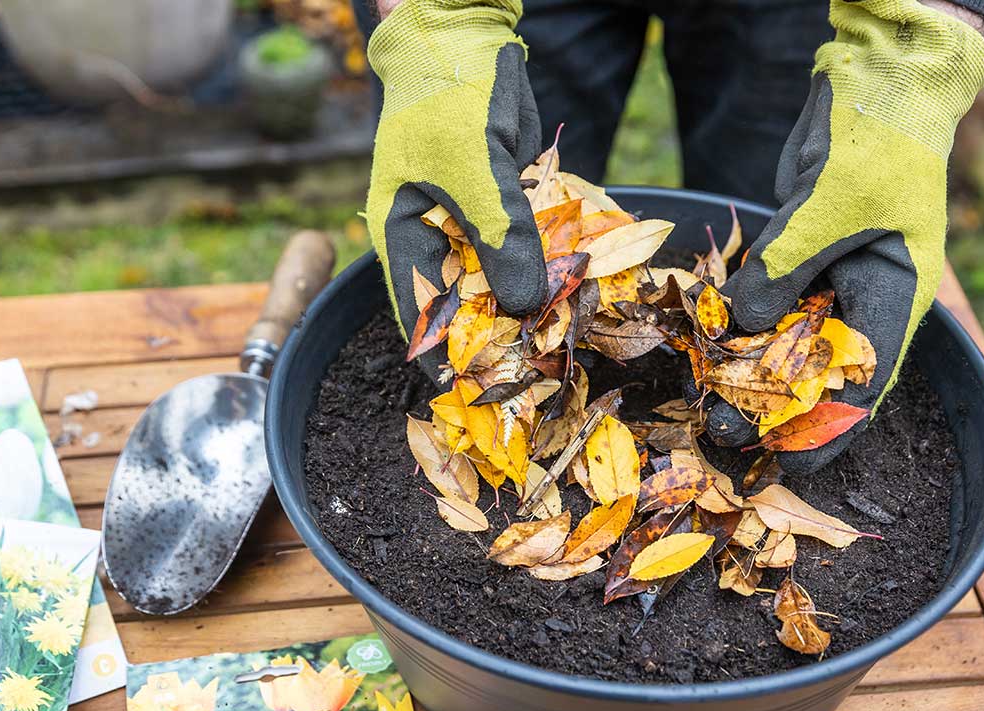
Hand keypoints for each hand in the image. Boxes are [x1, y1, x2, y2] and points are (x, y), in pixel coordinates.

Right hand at [365, 0, 545, 379]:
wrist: (469, 41)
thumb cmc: (450, 101)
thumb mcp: (474, 172)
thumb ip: (499, 239)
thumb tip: (525, 307)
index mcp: (404, 238)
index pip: (420, 313)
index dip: (448, 357)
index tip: (478, 396)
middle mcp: (436, 239)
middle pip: (468, 304)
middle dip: (500, 337)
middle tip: (536, 375)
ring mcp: (475, 224)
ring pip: (505, 278)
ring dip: (533, 305)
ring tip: (563, 345)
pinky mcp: (509, 208)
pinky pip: (532, 248)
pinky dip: (552, 266)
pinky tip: (579, 292)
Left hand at [710, 0, 983, 473]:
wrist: (873, 81)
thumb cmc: (875, 143)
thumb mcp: (831, 209)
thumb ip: (784, 272)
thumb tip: (738, 331)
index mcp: (898, 300)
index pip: (863, 385)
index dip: (824, 430)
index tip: (783, 463)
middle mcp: (864, 297)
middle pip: (818, 371)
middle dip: (773, 406)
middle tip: (722, 430)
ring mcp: (829, 276)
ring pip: (786, 339)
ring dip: (749, 369)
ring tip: (705, 399)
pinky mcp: (797, 254)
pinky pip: (765, 301)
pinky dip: (738, 322)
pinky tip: (705, 343)